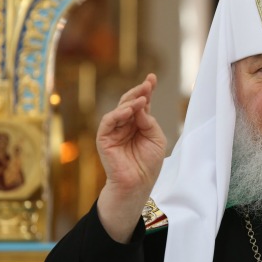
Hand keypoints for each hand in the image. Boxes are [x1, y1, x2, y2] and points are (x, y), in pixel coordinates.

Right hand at [96, 74, 166, 242]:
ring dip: (130, 102)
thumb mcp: (156, 138)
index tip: (152, 78)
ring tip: (142, 99)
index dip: (146, 90)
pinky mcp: (104, 139)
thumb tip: (141, 107)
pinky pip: (108, 122)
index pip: (141, 103)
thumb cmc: (148, 163)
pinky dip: (118, 114)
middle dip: (139, 91)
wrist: (138, 184)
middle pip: (129, 103)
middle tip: (148, 83)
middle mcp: (125, 125)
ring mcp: (114, 131)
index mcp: (138, 124)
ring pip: (119, 110)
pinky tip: (130, 110)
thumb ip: (150, 122)